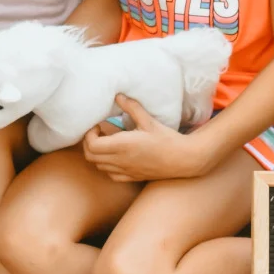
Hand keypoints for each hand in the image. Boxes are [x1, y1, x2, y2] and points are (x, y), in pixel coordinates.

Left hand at [82, 94, 211, 182]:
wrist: (184, 159)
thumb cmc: (167, 139)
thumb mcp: (149, 120)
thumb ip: (131, 108)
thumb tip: (118, 96)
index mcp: (123, 145)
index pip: (92, 145)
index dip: (89, 135)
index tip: (97, 125)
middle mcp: (121, 160)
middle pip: (90, 157)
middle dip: (89, 144)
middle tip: (98, 133)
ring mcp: (126, 171)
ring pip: (99, 167)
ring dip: (97, 155)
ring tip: (107, 142)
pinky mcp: (132, 177)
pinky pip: (111, 175)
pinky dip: (107, 166)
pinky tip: (116, 156)